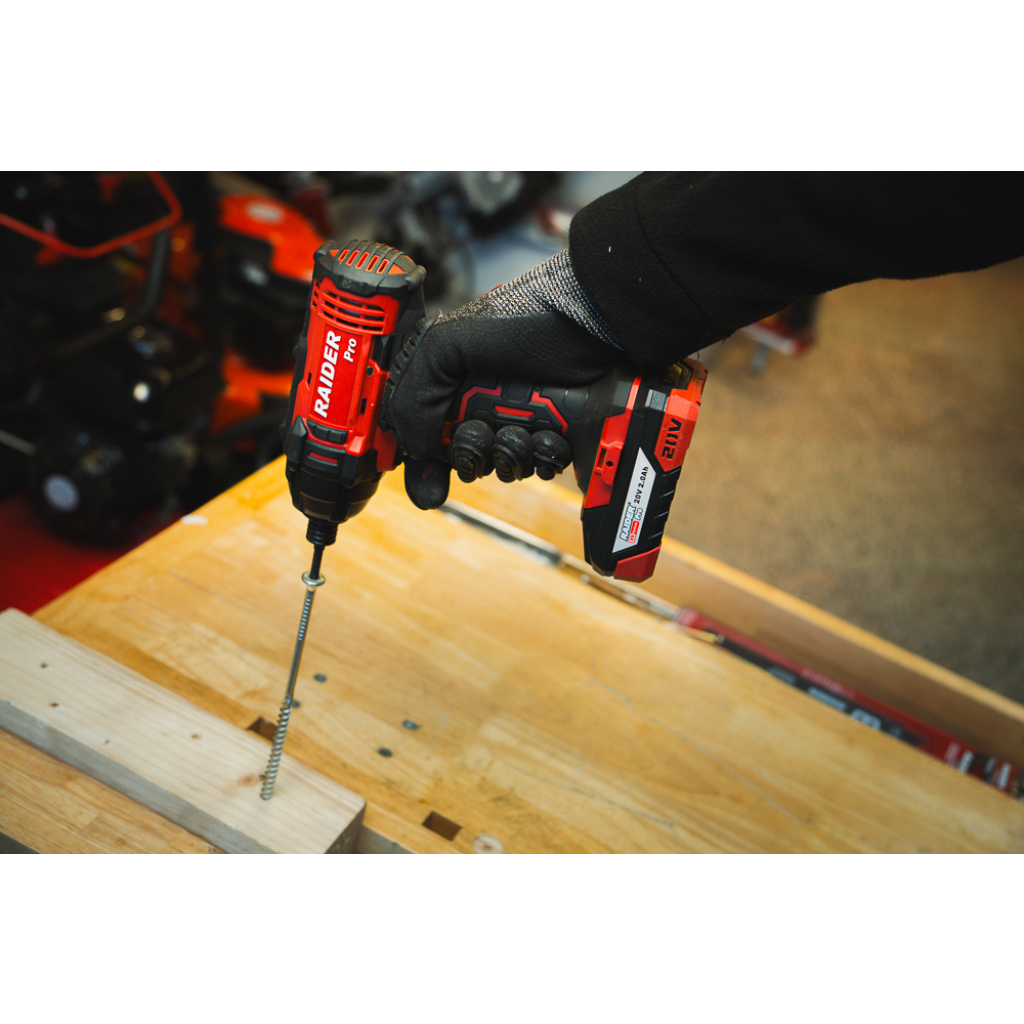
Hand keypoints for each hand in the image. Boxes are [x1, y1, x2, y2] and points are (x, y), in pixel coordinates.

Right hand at [385, 248, 621, 508]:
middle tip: (484, 429)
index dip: (423, 459)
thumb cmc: (530, 321)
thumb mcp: (449, 342)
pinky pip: (539, 465)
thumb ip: (414, 393)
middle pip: (462, 456)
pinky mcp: (553, 434)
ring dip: (511, 452)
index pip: (423, 431)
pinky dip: (543, 455)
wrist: (601, 325)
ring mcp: (519, 419)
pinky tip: (551, 433)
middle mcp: (482, 401)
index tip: (427, 476)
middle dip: (472, 451)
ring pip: (500, 465)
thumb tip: (413, 448)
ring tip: (526, 426)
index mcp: (451, 379)